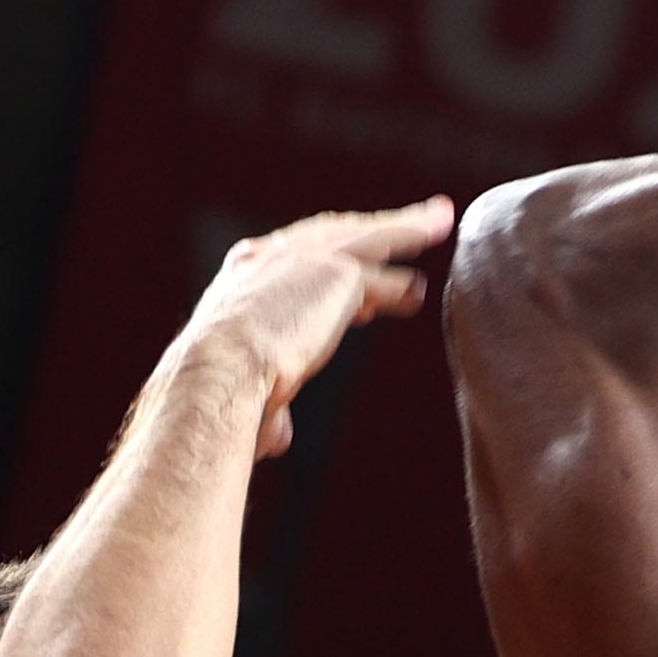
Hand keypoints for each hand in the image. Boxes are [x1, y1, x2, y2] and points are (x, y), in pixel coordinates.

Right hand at [181, 198, 455, 458]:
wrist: (217, 375)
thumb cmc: (221, 399)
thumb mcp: (248, 399)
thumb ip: (271, 411)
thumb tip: (278, 437)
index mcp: (241, 283)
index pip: (292, 266)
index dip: (327, 273)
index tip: (363, 299)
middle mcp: (268, 259)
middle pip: (328, 235)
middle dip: (367, 230)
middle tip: (403, 227)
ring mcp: (303, 260)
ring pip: (364, 236)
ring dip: (404, 227)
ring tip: (439, 219)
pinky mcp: (336, 272)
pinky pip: (386, 253)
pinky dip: (414, 237)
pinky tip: (441, 232)